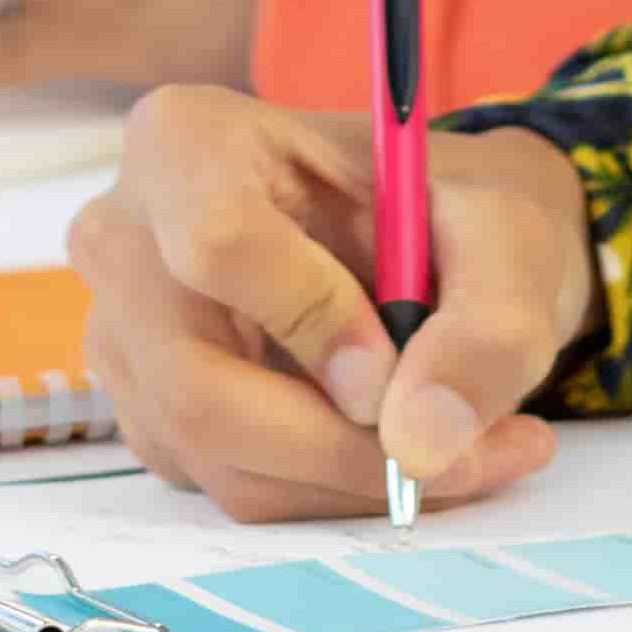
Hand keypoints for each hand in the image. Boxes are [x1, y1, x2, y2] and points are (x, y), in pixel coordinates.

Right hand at [65, 84, 598, 523]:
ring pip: (223, 459)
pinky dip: (336, 491)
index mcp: (185, 140)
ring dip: (360, 478)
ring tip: (473, 446)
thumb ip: (485, 327)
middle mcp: (125, 239)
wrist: (431, 240)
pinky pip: (235, 488)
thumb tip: (421, 441)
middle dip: (349, 445)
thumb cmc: (451, 212)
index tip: (403, 362)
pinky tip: (406, 446)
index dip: (315, 321)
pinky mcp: (150, 416)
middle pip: (201, 388)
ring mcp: (124, 337)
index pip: (216, 243)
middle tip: (474, 449)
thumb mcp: (507, 236)